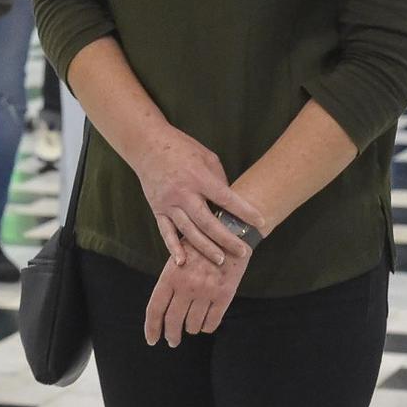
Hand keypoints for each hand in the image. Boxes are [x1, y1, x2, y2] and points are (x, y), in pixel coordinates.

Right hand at [127, 121, 266, 267]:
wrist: (147, 145)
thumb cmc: (181, 148)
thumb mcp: (207, 157)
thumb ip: (219, 181)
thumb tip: (230, 204)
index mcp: (199, 177)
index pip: (226, 198)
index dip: (244, 211)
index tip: (260, 222)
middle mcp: (183, 192)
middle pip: (208, 222)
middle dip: (227, 238)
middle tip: (243, 251)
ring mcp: (169, 203)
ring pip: (189, 231)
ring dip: (205, 248)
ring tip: (220, 260)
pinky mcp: (157, 209)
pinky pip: (166, 232)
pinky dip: (174, 248)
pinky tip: (182, 262)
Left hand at [144, 251, 247, 347]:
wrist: (230, 232)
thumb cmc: (200, 244)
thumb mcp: (178, 257)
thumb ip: (170, 281)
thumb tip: (161, 311)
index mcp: (170, 275)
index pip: (155, 308)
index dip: (151, 328)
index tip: (152, 340)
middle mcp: (186, 286)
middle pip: (173, 321)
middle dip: (171, 335)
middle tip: (172, 341)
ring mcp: (206, 292)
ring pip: (193, 325)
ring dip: (190, 329)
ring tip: (190, 327)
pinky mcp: (224, 295)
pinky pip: (212, 322)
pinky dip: (207, 327)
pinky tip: (205, 324)